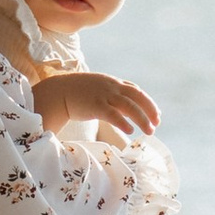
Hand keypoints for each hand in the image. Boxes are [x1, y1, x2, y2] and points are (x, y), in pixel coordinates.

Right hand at [35, 69, 158, 138]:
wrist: (58, 92)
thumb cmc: (77, 93)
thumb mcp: (98, 89)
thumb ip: (112, 96)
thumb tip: (126, 110)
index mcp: (113, 83)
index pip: (136, 91)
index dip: (148, 103)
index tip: (156, 115)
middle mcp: (111, 87)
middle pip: (137, 97)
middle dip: (149, 110)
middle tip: (157, 124)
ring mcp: (103, 95)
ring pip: (129, 106)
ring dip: (141, 119)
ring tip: (149, 131)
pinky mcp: (95, 105)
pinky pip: (112, 114)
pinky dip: (123, 122)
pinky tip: (130, 130)